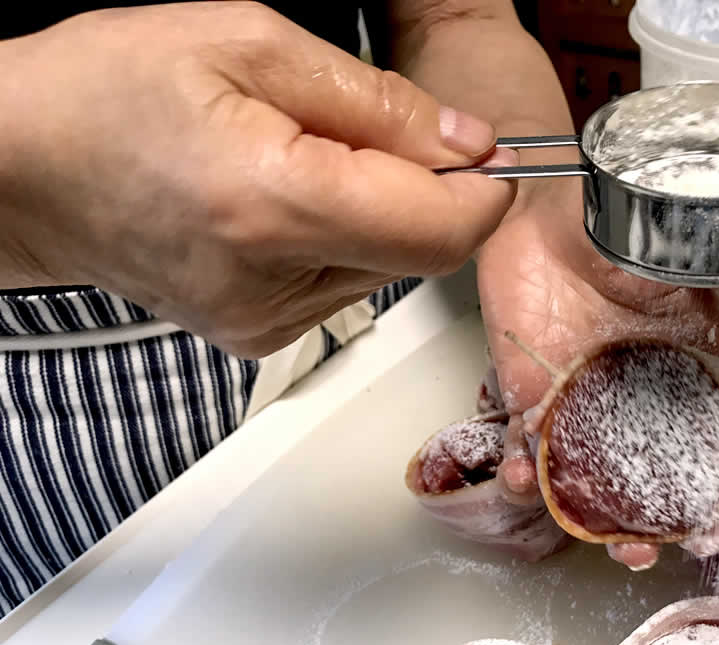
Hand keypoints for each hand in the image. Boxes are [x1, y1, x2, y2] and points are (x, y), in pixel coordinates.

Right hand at [0, 2, 515, 355]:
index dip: (485, 188)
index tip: (478, 148)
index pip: (442, 228)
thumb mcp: (250, 44)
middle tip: (360, 130)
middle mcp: (274, 285)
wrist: (22, 168)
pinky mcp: (261, 337)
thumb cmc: (109, 91)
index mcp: (274, 203)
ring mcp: (267, 323)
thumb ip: (380, 103)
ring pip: (389, 267)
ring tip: (299, 160)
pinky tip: (284, 201)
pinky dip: (343, 236)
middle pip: (422, 250)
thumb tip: (467, 144)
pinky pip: (346, 284)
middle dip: (424, 188)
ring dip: (378, 210)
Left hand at [477, 179, 718, 568]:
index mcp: (697, 367)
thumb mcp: (694, 247)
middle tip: (697, 542)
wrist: (548, 208)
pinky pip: (527, 449)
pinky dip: (524, 472)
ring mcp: (588, 407)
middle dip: (688, 517)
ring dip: (609, 521)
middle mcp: (647, 400)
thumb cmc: (626, 224)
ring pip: (603, 481)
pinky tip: (525, 480)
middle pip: (674, 475)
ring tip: (621, 548)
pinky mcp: (532, 399)